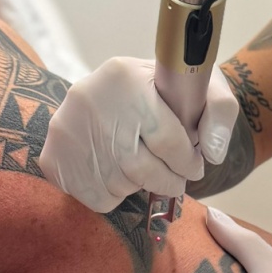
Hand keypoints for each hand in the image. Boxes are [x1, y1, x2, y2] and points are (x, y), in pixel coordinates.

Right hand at [39, 57, 239, 212]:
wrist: (105, 91)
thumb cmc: (158, 90)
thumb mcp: (191, 84)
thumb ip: (217, 109)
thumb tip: (212, 152)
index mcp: (125, 75)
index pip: (166, 135)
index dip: (187, 160)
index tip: (196, 166)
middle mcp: (90, 100)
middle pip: (141, 166)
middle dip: (168, 179)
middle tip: (178, 180)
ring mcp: (66, 131)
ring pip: (120, 184)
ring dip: (142, 186)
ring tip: (148, 169)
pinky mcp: (54, 159)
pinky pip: (98, 197)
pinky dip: (117, 194)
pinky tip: (122, 172)